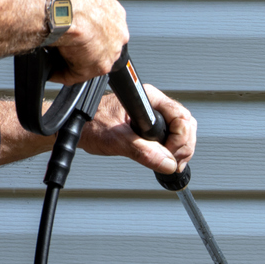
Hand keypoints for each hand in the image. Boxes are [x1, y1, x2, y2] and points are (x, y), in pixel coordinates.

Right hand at [51, 0, 129, 84]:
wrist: (61, 6)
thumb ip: (83, 4)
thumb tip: (70, 5)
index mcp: (115, 14)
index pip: (106, 27)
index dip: (90, 30)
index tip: (78, 30)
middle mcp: (118, 35)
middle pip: (102, 46)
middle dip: (86, 48)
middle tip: (66, 44)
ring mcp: (110, 53)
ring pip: (91, 62)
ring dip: (75, 61)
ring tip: (55, 57)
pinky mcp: (97, 68)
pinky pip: (76, 75)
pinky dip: (62, 74)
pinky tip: (51, 70)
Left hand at [79, 84, 196, 173]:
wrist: (77, 127)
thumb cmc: (89, 125)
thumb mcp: (115, 140)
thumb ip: (142, 151)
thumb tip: (167, 163)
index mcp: (147, 99)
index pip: (180, 118)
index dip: (179, 140)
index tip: (169, 155)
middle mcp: (154, 105)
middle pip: (187, 125)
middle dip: (184, 147)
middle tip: (173, 162)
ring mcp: (155, 115)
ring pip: (184, 132)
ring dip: (182, 151)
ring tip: (170, 163)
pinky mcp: (153, 126)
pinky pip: (175, 137)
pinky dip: (176, 152)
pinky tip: (168, 160)